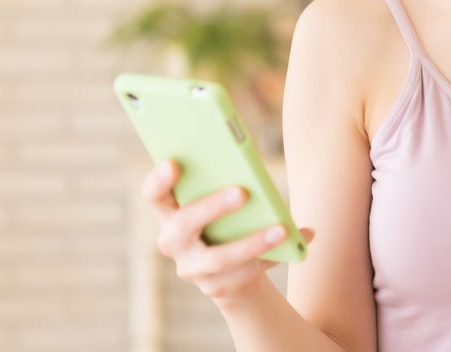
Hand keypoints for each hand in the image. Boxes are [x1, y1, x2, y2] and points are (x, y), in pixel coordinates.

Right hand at [140, 159, 314, 302]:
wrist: (230, 268)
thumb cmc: (225, 218)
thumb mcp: (219, 199)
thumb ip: (223, 184)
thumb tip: (252, 173)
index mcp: (169, 211)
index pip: (154, 195)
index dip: (158, 181)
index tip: (173, 163)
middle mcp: (172, 242)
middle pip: (184, 225)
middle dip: (212, 208)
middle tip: (242, 192)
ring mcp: (191, 268)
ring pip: (220, 258)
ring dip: (253, 243)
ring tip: (283, 229)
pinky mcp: (216, 287)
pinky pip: (245, 273)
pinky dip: (273, 256)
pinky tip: (296, 240)